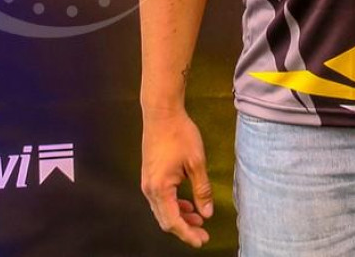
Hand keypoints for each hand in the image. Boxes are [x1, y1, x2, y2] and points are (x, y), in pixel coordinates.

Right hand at [142, 108, 215, 246]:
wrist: (162, 113)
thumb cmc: (179, 134)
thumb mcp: (196, 163)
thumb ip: (202, 190)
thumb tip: (207, 213)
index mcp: (160, 188)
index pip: (173, 221)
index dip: (188, 234)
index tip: (201, 241)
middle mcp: (149, 189)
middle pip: (166, 220)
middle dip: (184, 229)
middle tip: (203, 235)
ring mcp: (147, 182)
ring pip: (163, 210)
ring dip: (180, 218)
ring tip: (199, 220)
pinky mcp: (150, 176)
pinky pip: (161, 199)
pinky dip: (174, 206)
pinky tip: (188, 204)